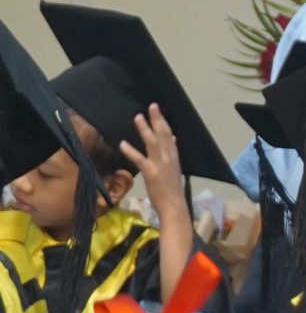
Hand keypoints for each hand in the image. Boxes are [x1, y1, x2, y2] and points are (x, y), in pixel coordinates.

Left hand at [120, 105, 187, 227]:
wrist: (174, 206)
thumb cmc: (172, 190)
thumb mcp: (175, 169)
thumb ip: (172, 154)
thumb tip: (173, 139)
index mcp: (174, 157)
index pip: (169, 136)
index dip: (163, 122)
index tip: (157, 110)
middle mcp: (169, 158)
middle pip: (163, 135)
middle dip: (157, 119)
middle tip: (152, 106)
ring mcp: (161, 165)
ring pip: (153, 143)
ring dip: (145, 129)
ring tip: (137, 117)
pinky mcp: (152, 173)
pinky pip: (140, 159)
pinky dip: (131, 151)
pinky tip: (123, 143)